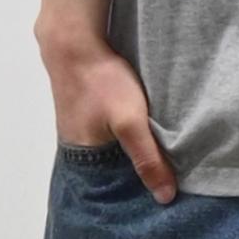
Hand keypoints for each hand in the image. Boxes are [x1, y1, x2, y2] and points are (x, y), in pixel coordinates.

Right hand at [38, 26, 177, 203]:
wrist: (73, 42)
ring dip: (130, 153)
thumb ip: (148, 159)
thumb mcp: (130, 123)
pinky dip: (123, 136)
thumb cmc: (100, 82)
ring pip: (111, 152)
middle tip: (165, 176)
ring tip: (156, 155)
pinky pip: (108, 134)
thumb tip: (164, 197)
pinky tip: (139, 129)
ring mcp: (78, 130)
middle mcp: (77, 151)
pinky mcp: (84, 112)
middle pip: (112, 173)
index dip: (137, 192)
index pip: (114, 191)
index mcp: (84, 162)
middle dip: (134, 175)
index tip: (163, 193)